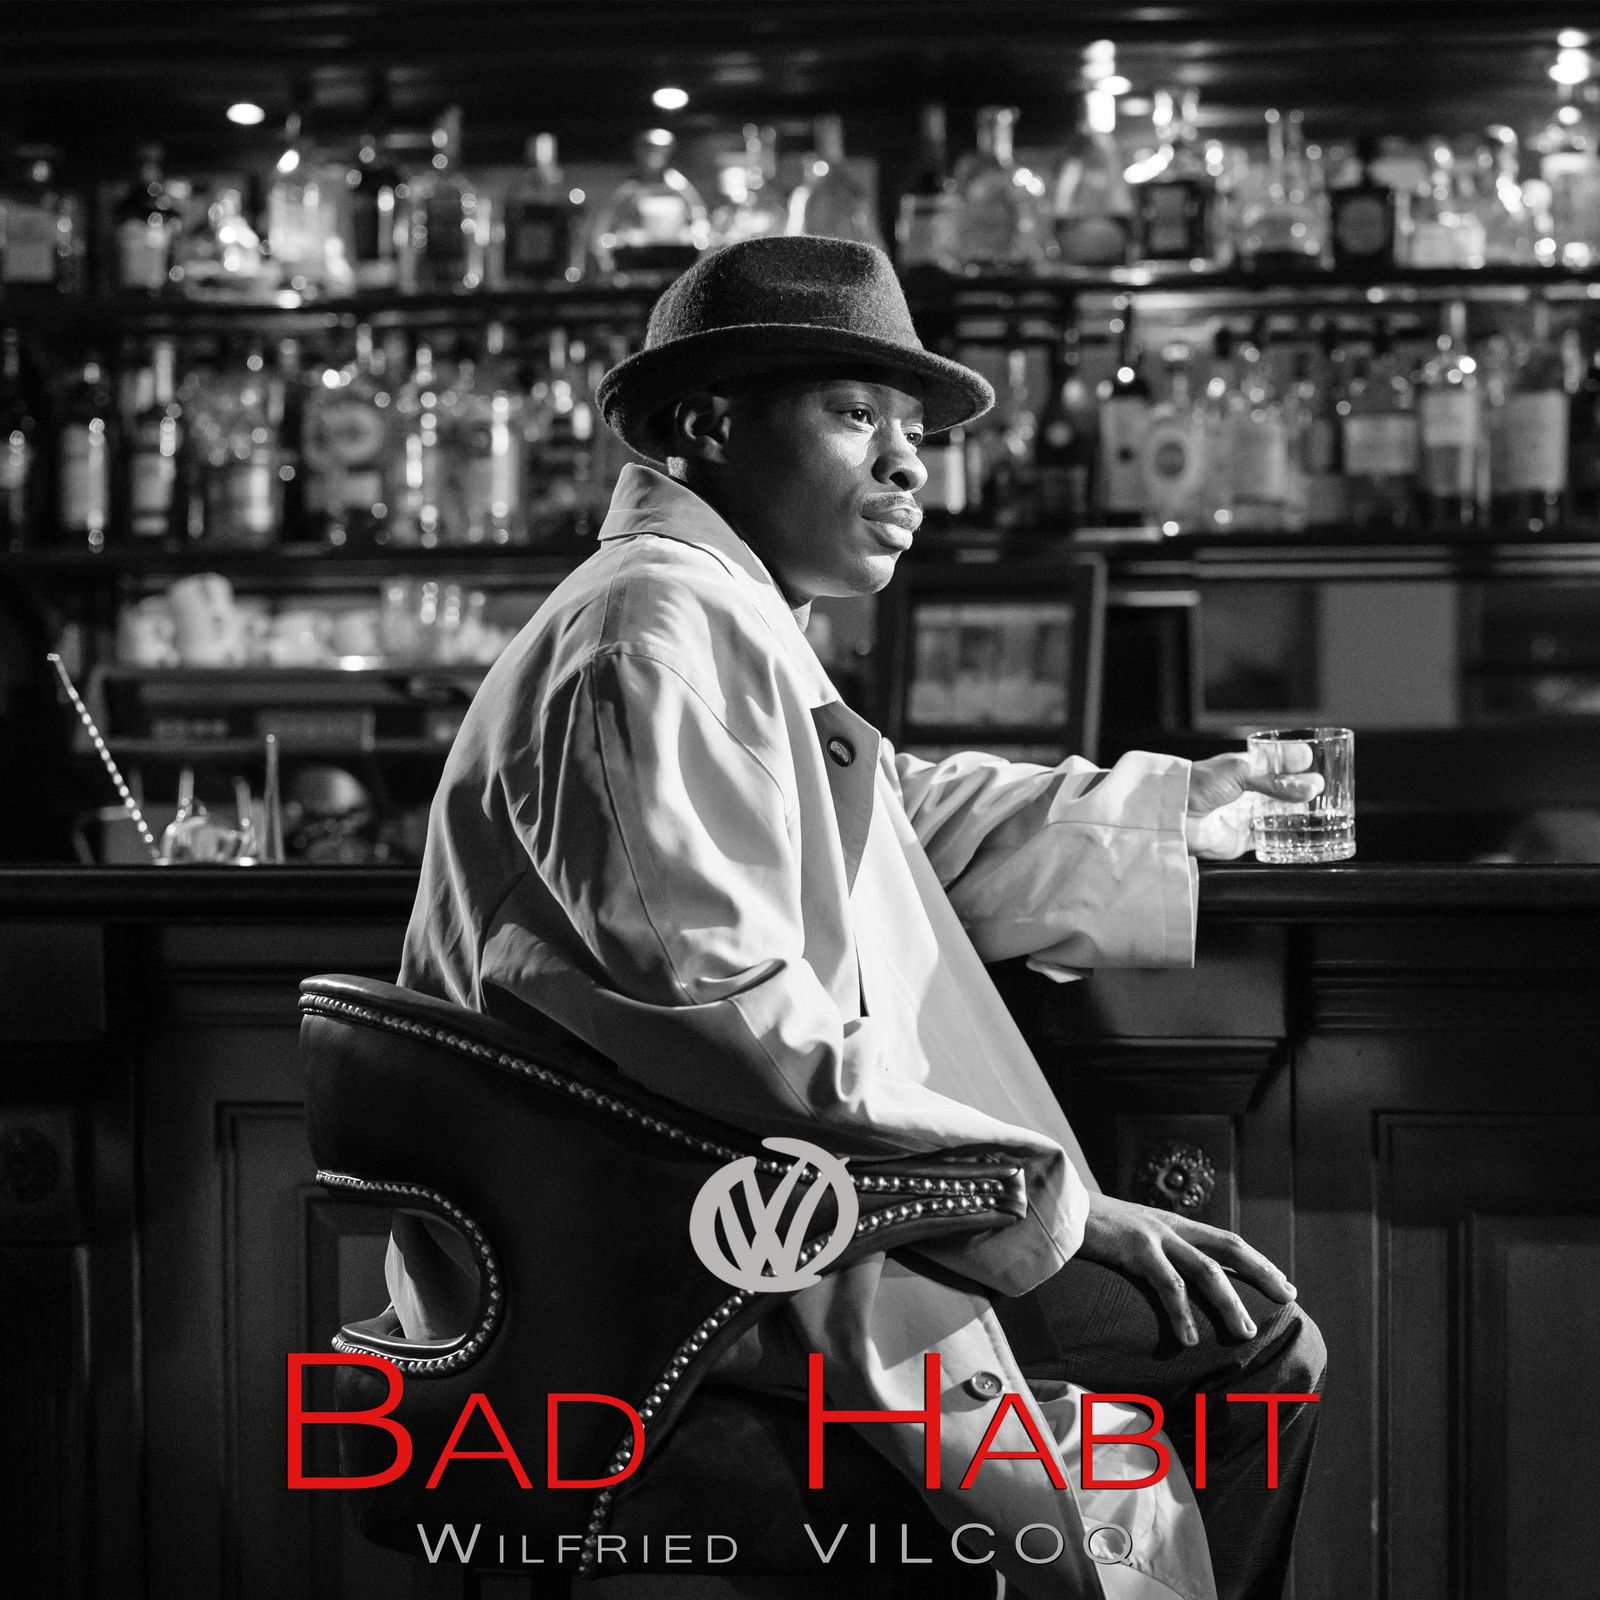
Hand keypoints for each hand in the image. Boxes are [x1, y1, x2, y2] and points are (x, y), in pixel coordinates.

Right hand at [1077, 1192, 1295, 1344]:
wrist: (1054, 1204)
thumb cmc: (1087, 1227)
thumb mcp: (1127, 1235)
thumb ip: (1149, 1252)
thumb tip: (1164, 1280)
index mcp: (1171, 1224)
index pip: (1225, 1240)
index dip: (1256, 1261)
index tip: (1282, 1284)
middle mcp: (1170, 1226)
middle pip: (1228, 1247)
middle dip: (1260, 1272)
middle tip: (1287, 1297)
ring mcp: (1153, 1236)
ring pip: (1204, 1270)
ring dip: (1227, 1302)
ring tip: (1244, 1332)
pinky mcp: (1134, 1248)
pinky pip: (1166, 1285)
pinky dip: (1180, 1313)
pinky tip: (1188, 1339)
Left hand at [1183, 746, 1324, 859]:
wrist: (1174, 816)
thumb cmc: (1198, 785)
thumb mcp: (1240, 774)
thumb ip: (1276, 783)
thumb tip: (1311, 788)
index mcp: (1245, 768)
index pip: (1277, 763)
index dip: (1297, 763)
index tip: (1320, 761)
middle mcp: (1248, 792)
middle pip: (1283, 791)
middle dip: (1304, 792)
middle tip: (1328, 791)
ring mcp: (1247, 815)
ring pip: (1280, 816)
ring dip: (1300, 816)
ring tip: (1327, 814)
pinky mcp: (1244, 838)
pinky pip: (1270, 840)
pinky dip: (1287, 840)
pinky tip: (1306, 837)